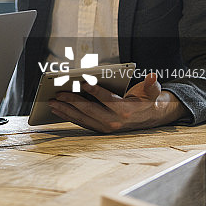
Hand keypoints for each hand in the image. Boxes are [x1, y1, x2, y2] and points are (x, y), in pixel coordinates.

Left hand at [48, 73, 189, 132]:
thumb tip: (153, 75)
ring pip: (82, 118)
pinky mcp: (99, 129)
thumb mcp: (151, 92)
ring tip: (52, 102)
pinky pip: (81, 122)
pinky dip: (68, 116)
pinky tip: (57, 110)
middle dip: (72, 101)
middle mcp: (114, 121)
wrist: (149, 118)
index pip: (107, 99)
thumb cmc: (146, 101)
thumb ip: (151, 85)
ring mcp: (105, 127)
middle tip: (58, 93)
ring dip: (65, 110)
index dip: (95, 90)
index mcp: (125, 110)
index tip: (82, 82)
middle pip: (89, 109)